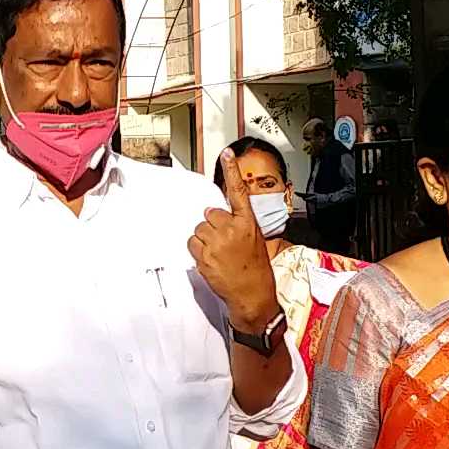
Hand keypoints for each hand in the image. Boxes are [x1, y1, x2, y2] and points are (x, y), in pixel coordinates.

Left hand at [188, 150, 278, 330]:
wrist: (253, 295)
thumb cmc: (256, 270)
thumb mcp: (255, 240)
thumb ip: (238, 224)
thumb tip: (215, 214)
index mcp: (248, 222)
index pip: (239, 191)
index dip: (232, 170)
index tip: (227, 153)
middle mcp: (232, 229)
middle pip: (209, 214)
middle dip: (214, 226)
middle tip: (224, 243)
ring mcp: (217, 242)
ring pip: (199, 229)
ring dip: (205, 239)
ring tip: (219, 254)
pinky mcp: (204, 255)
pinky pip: (192, 243)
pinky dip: (197, 250)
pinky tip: (211, 260)